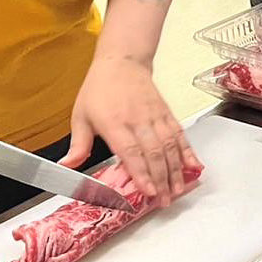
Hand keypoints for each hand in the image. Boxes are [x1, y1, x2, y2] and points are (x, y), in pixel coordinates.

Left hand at [63, 54, 200, 205]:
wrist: (122, 61)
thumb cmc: (100, 88)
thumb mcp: (81, 115)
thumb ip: (78, 144)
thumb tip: (66, 166)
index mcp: (114, 122)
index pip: (131, 151)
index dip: (142, 173)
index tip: (148, 191)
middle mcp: (138, 119)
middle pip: (155, 153)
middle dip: (162, 179)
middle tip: (165, 200)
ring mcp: (155, 116)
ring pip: (170, 146)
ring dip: (177, 170)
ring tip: (179, 189)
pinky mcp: (167, 113)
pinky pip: (180, 134)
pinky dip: (188, 151)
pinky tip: (194, 165)